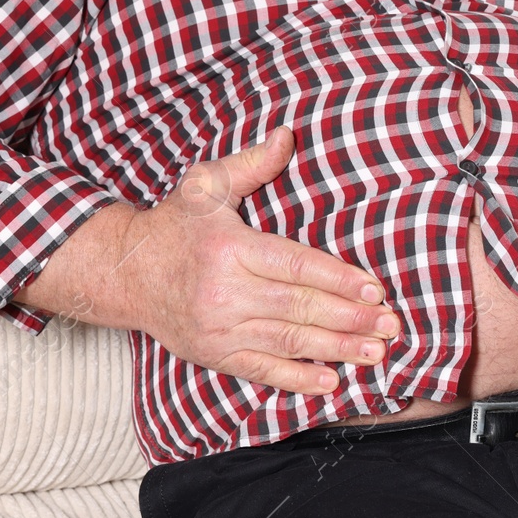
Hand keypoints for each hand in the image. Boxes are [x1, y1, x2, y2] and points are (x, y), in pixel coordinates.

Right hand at [17, 127, 397, 394]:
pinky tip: (332, 381)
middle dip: (351, 317)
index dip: (338, 278)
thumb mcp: (206, 186)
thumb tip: (288, 136)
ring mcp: (219, 329)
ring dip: (337, 349)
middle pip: (299, 307)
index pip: (295, 266)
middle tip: (391, 323)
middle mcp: (224, 293)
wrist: (125, 275)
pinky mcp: (214, 355)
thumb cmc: (174, 226)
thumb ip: (250, 164)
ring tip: (376, 351)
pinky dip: (298, 380)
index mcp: (229, 249)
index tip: (375, 288)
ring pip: (288, 342)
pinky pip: (262, 371)